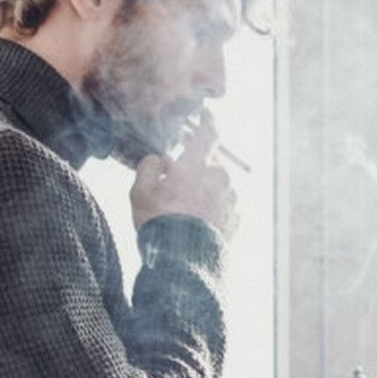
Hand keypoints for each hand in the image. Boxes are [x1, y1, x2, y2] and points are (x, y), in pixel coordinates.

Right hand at [130, 111, 238, 239]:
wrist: (183, 263)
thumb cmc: (159, 223)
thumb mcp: (140, 192)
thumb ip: (149, 167)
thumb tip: (161, 161)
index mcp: (198, 164)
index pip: (208, 132)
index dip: (207, 120)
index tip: (205, 114)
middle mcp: (220, 178)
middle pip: (209, 165)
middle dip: (194, 172)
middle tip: (173, 190)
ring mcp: (231, 200)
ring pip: (217, 188)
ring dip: (204, 194)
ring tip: (182, 215)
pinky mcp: (236, 221)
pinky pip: (223, 208)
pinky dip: (211, 212)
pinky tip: (195, 227)